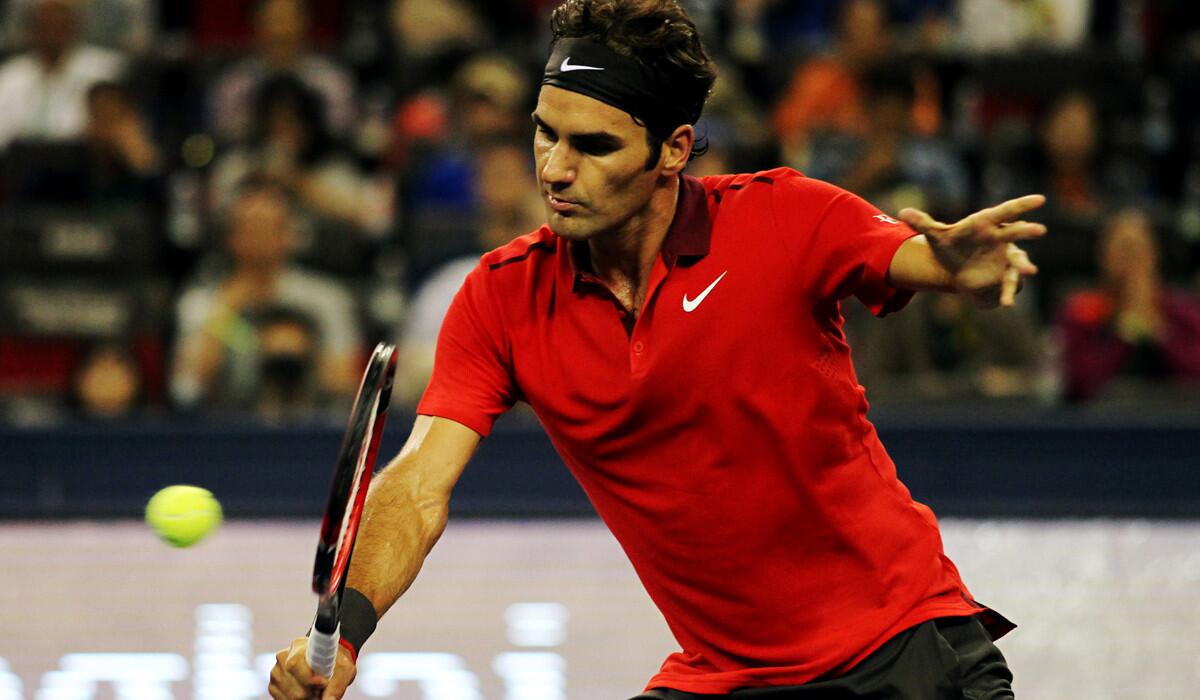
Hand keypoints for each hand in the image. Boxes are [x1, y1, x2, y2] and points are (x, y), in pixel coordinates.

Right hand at [269, 636, 357, 699]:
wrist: (328, 659)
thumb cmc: (336, 662)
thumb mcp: (344, 670)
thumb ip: (337, 685)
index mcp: (299, 646)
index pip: (295, 665)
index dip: (309, 679)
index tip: (323, 683)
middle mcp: (283, 657)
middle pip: (295, 687)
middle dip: (312, 694)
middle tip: (322, 690)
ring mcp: (276, 672)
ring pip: (290, 697)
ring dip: (306, 699)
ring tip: (316, 691)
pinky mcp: (273, 685)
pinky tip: (307, 693)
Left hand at [900, 194, 1045, 307]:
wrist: (959, 267)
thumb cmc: (952, 245)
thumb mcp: (937, 235)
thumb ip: (922, 223)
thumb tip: (901, 213)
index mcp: (986, 223)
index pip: (1005, 211)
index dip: (1022, 205)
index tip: (1040, 200)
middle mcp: (1000, 238)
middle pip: (1015, 233)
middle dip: (1026, 232)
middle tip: (1040, 230)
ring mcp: (1005, 257)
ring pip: (1017, 261)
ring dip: (1023, 266)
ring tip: (1030, 271)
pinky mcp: (1002, 276)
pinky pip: (1008, 284)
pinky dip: (1007, 293)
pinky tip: (1007, 304)